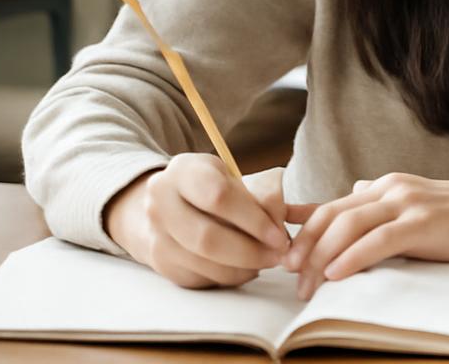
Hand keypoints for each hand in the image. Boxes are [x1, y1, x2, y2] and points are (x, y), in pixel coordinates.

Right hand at [104, 156, 295, 288]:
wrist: (168, 204)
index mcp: (183, 171)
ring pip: (204, 262)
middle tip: (278, 255)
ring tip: (267, 261)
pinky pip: (200, 277)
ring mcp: (156, 234)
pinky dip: (230, 276)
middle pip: (208, 237)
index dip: (253, 219)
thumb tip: (292, 218)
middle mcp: (160, 202)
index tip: (279, 234)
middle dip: (250, 251)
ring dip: (243, 267)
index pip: (218, 197)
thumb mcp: (232, 176)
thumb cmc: (211, 186)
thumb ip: (261, 195)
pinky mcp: (161, 262)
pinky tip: (247, 268)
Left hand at [283, 173, 448, 299]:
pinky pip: (378, 240)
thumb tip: (351, 193)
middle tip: (290, 276)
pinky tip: (336, 275)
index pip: (330, 206)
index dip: (300, 229)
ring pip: (348, 225)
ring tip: (307, 284)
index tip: (279, 254)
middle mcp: (389, 189)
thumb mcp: (412, 200)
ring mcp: (406, 204)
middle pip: (331, 215)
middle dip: (304, 247)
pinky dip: (352, 257)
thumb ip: (379, 201)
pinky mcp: (423, 223)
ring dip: (321, 256)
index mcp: (384, 186)